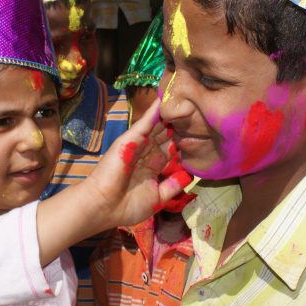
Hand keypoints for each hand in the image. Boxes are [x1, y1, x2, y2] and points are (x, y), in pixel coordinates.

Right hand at [83, 100, 190, 228]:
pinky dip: (155, 111)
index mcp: (153, 165)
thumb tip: (190, 175)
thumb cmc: (127, 206)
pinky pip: (145, 122)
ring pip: (158, 126)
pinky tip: (165, 99)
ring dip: (169, 114)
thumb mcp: (158, 197)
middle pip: (167, 134)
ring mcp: (139, 144)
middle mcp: (147, 152)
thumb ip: (174, 185)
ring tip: (183, 98)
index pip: (172, 149)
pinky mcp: (131, 139)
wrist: (104, 207)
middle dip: (179, 125)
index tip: (201, 132)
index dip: (184, 142)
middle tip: (196, 111)